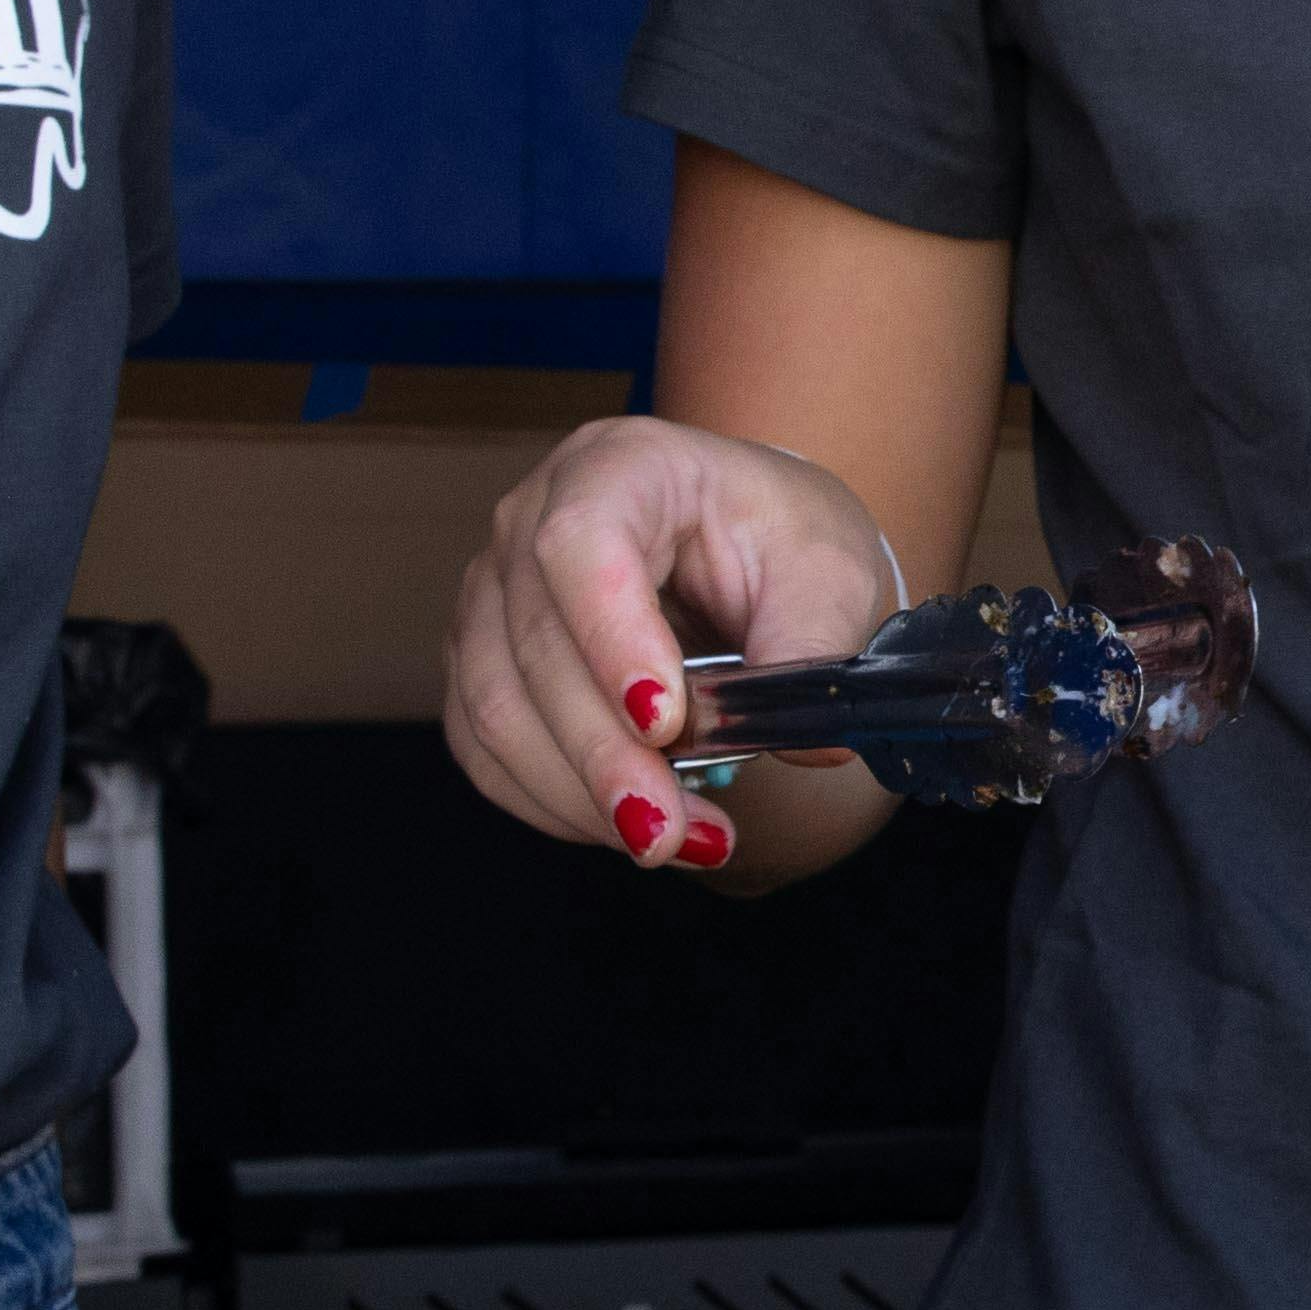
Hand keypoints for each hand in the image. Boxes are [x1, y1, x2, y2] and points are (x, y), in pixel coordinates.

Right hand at [446, 415, 907, 876]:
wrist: (746, 541)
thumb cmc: (780, 539)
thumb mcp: (828, 571)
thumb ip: (817, 646)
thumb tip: (808, 742)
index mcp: (621, 466)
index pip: (580, 544)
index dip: (611, 639)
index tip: (664, 724)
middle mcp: (531, 519)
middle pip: (536, 645)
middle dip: (604, 756)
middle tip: (672, 833)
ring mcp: (493, 592)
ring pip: (498, 708)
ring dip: (578, 795)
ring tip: (673, 843)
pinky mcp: (482, 661)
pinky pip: (486, 747)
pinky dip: (551, 802)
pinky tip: (625, 827)